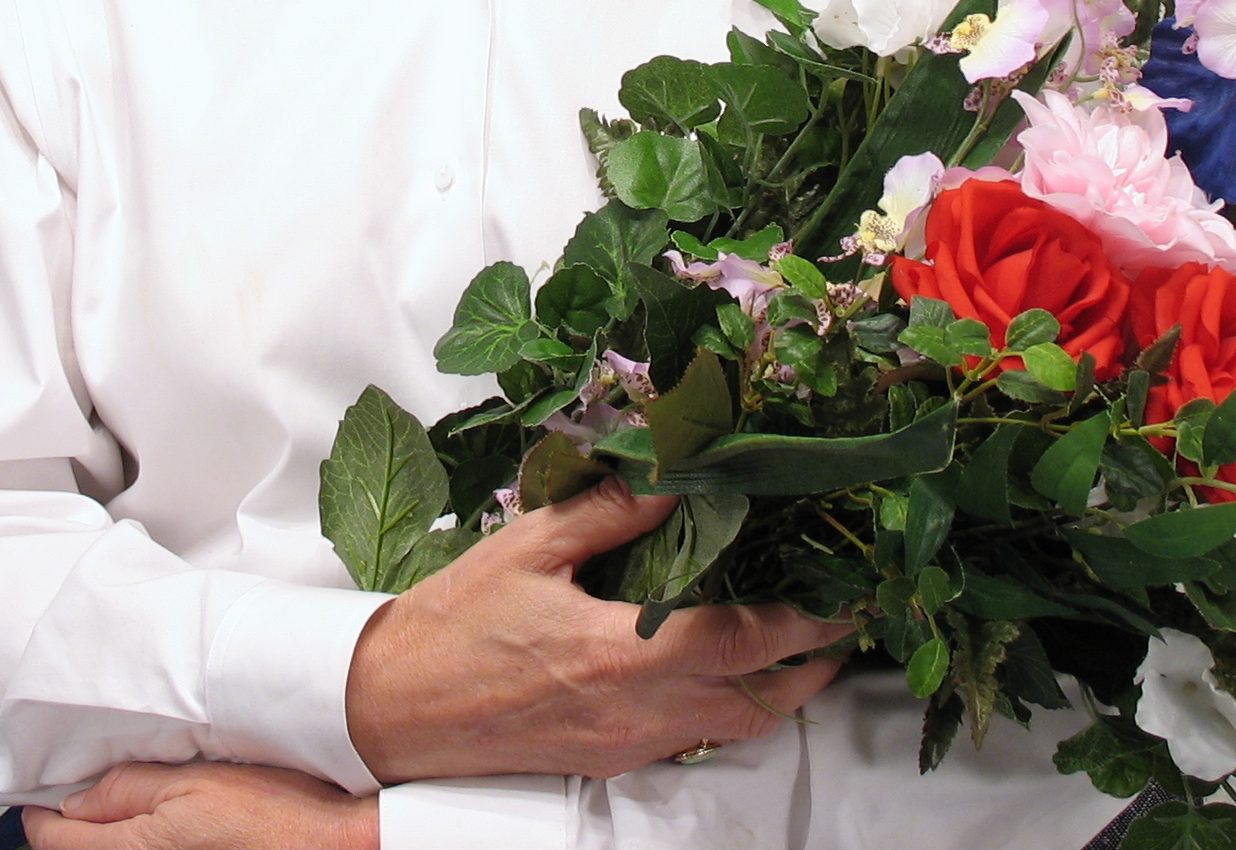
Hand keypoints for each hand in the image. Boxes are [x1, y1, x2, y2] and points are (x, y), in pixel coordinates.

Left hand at [21, 762, 377, 849]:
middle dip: (71, 826)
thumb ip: (127, 790)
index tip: (39, 795)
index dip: (40, 813)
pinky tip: (152, 822)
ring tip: (113, 804)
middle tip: (74, 794)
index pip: (57, 840)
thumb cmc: (271, 810)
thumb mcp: (192, 781)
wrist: (329, 842)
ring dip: (105, 834)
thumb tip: (73, 802)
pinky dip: (136, 838)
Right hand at [345, 478, 846, 781]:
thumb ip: (608, 512)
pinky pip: (689, 741)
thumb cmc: (453, 626)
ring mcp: (625, 745)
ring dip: (775, 696)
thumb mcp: (529, 548)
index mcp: (621, 654)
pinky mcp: (609, 759)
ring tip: (798, 652)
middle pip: (758, 704)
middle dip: (811, 669)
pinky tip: (720, 673)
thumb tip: (672, 475)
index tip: (842, 597)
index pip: (742, 641)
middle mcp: (636, 711)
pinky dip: (724, 710)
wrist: (393, 710)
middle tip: (841, 628)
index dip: (803, 621)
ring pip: (729, 731)